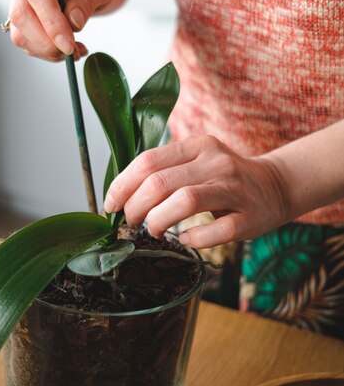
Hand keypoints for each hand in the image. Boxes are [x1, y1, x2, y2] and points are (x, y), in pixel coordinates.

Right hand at [9, 0, 115, 60]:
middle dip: (47, 42)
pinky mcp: (20, 17)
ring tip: (75, 50)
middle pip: (21, 13)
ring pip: (19, 32)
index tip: (69, 44)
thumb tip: (73, 23)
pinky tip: (66, 48)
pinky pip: (26, 41)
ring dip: (47, 51)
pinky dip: (46, 52)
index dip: (50, 20)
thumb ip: (89, 0)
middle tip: (72, 52)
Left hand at [104, 135, 289, 248]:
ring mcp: (234, 188)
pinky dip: (194, 238)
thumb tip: (120, 194)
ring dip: (158, 221)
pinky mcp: (250, 216)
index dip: (122, 185)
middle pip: (160, 183)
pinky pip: (217, 230)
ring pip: (185, 201)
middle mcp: (215, 162)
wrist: (275, 186)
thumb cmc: (223, 179)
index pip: (148, 161)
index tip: (111, 205)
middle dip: (136, 207)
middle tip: (132, 222)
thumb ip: (165, 170)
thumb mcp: (196, 161)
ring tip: (152, 230)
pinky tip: (185, 239)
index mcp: (197, 145)